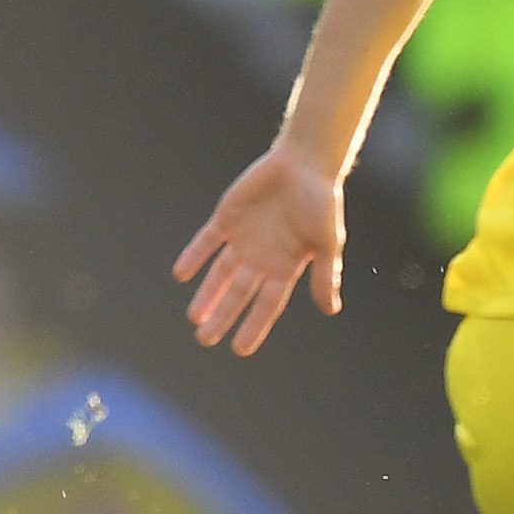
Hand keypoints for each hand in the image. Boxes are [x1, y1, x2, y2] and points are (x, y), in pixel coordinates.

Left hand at [174, 143, 346, 355]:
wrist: (304, 164)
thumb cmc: (322, 203)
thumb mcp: (328, 243)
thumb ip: (326, 275)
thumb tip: (330, 310)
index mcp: (286, 267)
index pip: (267, 304)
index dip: (254, 326)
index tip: (239, 349)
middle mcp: (262, 258)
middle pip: (238, 293)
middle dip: (222, 316)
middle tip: (204, 339)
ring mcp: (242, 239)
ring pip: (220, 273)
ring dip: (207, 294)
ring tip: (194, 317)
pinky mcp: (226, 219)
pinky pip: (206, 242)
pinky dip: (194, 257)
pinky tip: (183, 274)